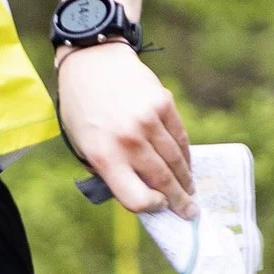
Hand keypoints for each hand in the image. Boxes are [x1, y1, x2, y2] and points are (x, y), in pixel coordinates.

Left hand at [56, 43, 194, 216]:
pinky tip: (185, 164)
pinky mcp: (163, 103)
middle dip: (179, 200)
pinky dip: (185, 154)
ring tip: (190, 189)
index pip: (137, 198)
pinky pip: (180, 137)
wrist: (93, 62)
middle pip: (162, 181)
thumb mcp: (83, 145)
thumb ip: (108, 170)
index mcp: (104, 156)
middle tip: (190, 211)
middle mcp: (128, 141)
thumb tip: (142, 194)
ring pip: (176, 160)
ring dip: (186, 179)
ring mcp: (148, 121)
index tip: (159, 206)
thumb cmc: (84, 110)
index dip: (152, 207)